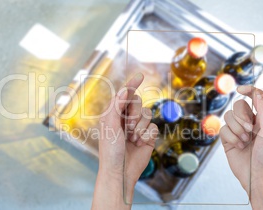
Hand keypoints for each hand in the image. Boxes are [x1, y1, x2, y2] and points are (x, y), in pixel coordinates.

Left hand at [92, 73, 158, 209]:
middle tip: (128, 126)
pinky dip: (147, 135)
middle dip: (134, 113)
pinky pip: (154, 126)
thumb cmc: (110, 150)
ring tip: (132, 138)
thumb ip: (116, 106)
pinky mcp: (148, 136)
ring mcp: (138, 127)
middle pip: (138, 101)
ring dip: (140, 127)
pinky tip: (139, 143)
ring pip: (147, 113)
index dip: (132, 84)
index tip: (140, 76)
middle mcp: (126, 118)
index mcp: (114, 114)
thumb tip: (124, 89)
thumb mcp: (109, 125)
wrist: (121, 171)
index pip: (124, 95)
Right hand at [220, 85, 262, 208]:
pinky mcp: (227, 139)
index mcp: (262, 117)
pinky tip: (238, 146)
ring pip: (228, 116)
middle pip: (238, 105)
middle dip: (242, 118)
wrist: (257, 175)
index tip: (241, 89)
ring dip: (236, 129)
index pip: (254, 96)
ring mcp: (237, 130)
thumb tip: (255, 91)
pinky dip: (231, 137)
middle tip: (250, 131)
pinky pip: (222, 129)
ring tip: (245, 140)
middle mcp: (249, 121)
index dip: (248, 89)